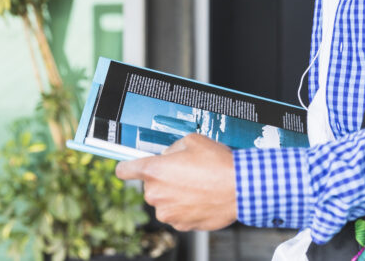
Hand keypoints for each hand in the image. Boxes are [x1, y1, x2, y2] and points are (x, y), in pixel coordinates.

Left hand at [115, 133, 236, 230]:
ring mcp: (168, 212)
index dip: (127, 167)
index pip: (124, 170)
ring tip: (197, 185)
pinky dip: (186, 207)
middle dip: (163, 179)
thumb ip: (171, 148)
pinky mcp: (181, 225)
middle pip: (150, 186)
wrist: (240, 188)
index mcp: (154, 171)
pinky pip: (177, 213)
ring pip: (164, 201)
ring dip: (175, 194)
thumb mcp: (192, 141)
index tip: (128, 168)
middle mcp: (156, 194)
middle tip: (185, 172)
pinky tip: (201, 197)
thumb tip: (167, 156)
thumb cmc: (218, 164)